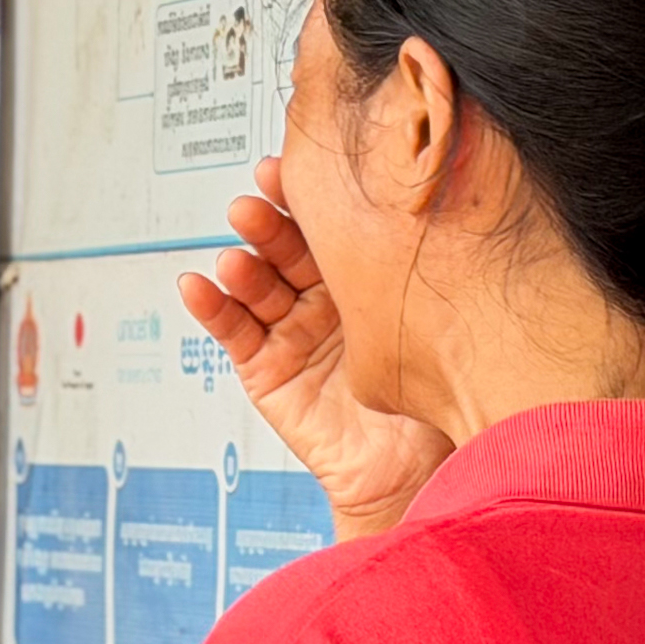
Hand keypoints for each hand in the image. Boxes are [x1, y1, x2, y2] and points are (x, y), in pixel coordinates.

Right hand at [179, 156, 453, 538]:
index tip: (295, 167)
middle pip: (288, 248)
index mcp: (372, 280)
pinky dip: (211, 306)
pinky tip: (197, 286)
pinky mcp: (265, 368)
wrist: (413, 476)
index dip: (311, 198)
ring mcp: (293, 330)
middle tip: (255, 206)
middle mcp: (328, 298)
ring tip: (236, 258)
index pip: (335, 227)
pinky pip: (233, 330)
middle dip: (269, 223)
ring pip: (259, 284)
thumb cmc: (435, 403)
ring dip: (241, 264)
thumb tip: (447, 202)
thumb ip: (421, 276)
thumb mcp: (433, 330)